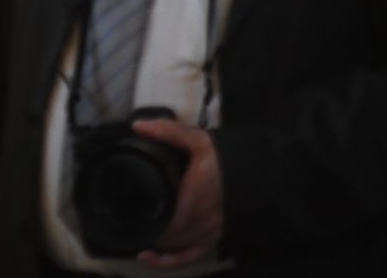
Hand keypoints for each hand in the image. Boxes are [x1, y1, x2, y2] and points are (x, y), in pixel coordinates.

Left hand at [131, 116, 223, 268]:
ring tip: (134, 233)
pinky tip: (150, 258)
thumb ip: (169, 132)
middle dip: (147, 229)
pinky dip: (170, 260)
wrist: (260, 175)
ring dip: (156, 242)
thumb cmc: (227, 158)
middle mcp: (201, 221)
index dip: (145, 219)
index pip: (165, 218)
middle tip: (126, 220)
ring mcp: (209, 233)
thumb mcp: (199, 140)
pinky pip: (190, 256)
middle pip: (167, 234)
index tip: (126, 212)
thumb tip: (138, 125)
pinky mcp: (215, 239)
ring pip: (175, 245)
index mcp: (193, 198)